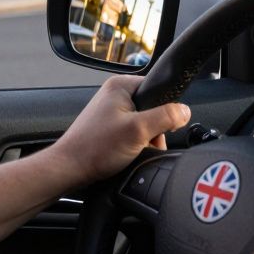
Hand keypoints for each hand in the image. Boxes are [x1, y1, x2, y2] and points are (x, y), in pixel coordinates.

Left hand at [46, 75, 190, 185]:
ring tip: (133, 152)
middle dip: (155, 132)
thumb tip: (185, 110)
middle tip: (145, 145)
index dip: (166, 111)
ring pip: (143, 124)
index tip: (162, 128)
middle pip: (153, 109)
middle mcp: (115, 94)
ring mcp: (110, 111)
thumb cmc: (95, 148)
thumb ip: (166, 117)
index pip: (158, 90)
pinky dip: (134, 145)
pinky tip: (127, 155)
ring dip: (145, 141)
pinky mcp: (108, 127)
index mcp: (121, 85)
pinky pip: (132, 133)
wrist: (69, 169)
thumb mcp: (138, 131)